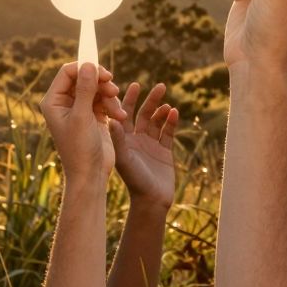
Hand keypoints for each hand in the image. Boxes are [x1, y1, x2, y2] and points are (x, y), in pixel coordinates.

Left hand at [39, 61, 127, 184]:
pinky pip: (104, 99)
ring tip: (117, 111)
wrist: (90, 174)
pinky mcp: (93, 114)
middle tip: (113, 89)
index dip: (86, 68)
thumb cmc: (80, 148)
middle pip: (84, 77)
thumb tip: (88, 64)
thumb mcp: (82, 116)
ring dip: (110, 96)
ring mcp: (79, 108)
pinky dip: (113, 105)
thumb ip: (85, 89)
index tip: (104, 74)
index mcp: (53, 101)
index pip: (68, 72)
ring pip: (97, 87)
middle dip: (101, 83)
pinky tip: (119, 116)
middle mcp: (64, 102)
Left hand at [109, 82, 179, 209]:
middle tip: (159, 86)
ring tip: (166, 102)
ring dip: (161, 110)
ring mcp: (151, 144)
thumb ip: (118, 138)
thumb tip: (112, 117)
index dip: (129, 98)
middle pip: (143, 113)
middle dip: (150, 99)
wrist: (151, 201)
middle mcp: (136, 138)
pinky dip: (171, 122)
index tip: (135, 84)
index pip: (123, 112)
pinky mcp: (164, 151)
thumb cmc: (133, 180)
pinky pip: (168, 132)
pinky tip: (174, 112)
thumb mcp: (123, 157)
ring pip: (157, 121)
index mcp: (122, 138)